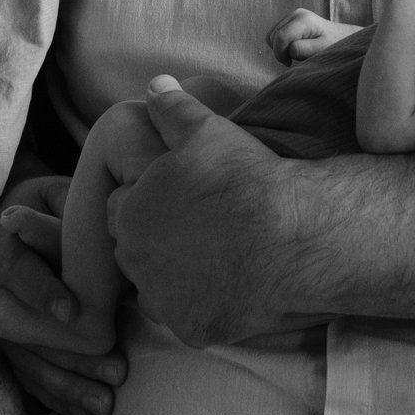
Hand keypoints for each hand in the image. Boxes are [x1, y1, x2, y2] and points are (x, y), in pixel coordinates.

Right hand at [0, 171, 128, 414]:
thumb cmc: (47, 203)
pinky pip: (28, 374)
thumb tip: (109, 225)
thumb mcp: (55, 194)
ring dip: (67, 384)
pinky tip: (83, 412)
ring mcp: (1, 321)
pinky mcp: (11, 343)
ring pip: (29, 360)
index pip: (19, 273)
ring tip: (105, 402)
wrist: (15, 212)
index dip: (42, 293)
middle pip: (27, 331)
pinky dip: (54, 395)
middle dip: (71, 355)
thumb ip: (72, 210)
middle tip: (115, 369)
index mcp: (6, 246)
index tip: (71, 312)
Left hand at [112, 76, 313, 345]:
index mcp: (128, 213)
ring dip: (174, 274)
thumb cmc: (246, 178)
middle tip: (198, 225)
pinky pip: (190, 317)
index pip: (120, 207)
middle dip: (156, 238)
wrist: (294, 234)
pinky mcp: (194, 329)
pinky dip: (204, 304)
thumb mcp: (206, 129)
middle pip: (134, 250)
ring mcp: (164, 301)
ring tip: (215, 255)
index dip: (148, 199)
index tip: (180, 195)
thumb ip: (172, 108)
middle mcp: (136, 262)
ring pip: (157, 288)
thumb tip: (154, 84)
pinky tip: (232, 284)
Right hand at [268, 7, 360, 64]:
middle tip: (294, 59)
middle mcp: (296, 14)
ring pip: (272, 35)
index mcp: (303, 20)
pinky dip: (281, 44)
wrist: (342, 37)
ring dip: (280, 47)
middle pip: (273, 36)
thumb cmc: (333, 45)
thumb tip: (289, 49)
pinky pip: (275, 34)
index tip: (290, 63)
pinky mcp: (290, 20)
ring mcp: (292, 15)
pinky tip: (294, 47)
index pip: (280, 37)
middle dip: (280, 51)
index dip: (280, 54)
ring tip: (297, 52)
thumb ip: (304, 49)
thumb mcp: (321, 50)